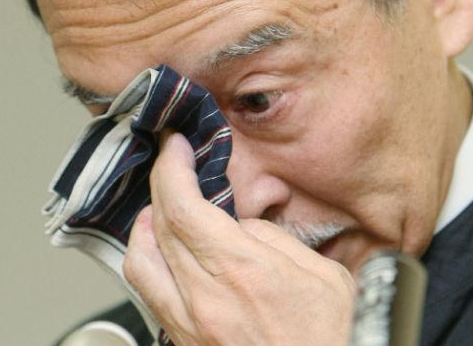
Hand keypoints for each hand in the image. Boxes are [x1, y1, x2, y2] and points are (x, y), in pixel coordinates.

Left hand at [123, 131, 355, 345]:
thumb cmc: (333, 340)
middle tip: (172, 165)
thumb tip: (240, 226)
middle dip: (161, 185)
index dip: (172, 167)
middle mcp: (205, 298)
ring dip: (145, 225)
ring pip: (140, 261)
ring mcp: (189, 325)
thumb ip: (273, 242)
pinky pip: (148, 294)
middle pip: (159, 227)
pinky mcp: (184, 342)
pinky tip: (164, 253)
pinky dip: (148, 261)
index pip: (184, 206)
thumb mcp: (323, 276)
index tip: (176, 147)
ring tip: (162, 208)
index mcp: (243, 271)